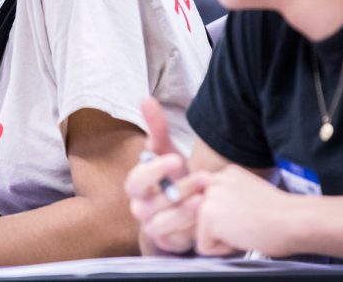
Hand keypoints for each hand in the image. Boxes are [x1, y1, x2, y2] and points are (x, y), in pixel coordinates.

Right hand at [124, 97, 204, 252]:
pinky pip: (174, 239)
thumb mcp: (166, 151)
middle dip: (176, 190)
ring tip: (206, 196)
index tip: (177, 158)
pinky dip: (189, 228)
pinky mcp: (167, 243)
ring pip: (162, 222)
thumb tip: (146, 98)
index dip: (155, 171)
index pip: (136, 180)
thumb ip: (157, 127)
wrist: (183, 208)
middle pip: (148, 203)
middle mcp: (140, 208)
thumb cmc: (172, 177)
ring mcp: (152, 227)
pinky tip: (205, 215)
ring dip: (185, 210)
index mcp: (137, 186)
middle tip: (203, 177)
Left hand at [195, 164, 291, 256]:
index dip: (223, 216)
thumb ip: (230, 197)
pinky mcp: (208, 216)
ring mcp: (209, 197)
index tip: (242, 217)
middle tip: (247, 223)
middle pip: (203, 217)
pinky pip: (205, 246)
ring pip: (203, 232)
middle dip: (221, 227)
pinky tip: (242, 237)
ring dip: (222, 238)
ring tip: (245, 229)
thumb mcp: (251, 194)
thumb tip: (219, 214)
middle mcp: (215, 180)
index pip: (209, 201)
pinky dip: (222, 249)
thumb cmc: (281, 214)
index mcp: (227, 174)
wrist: (292, 220)